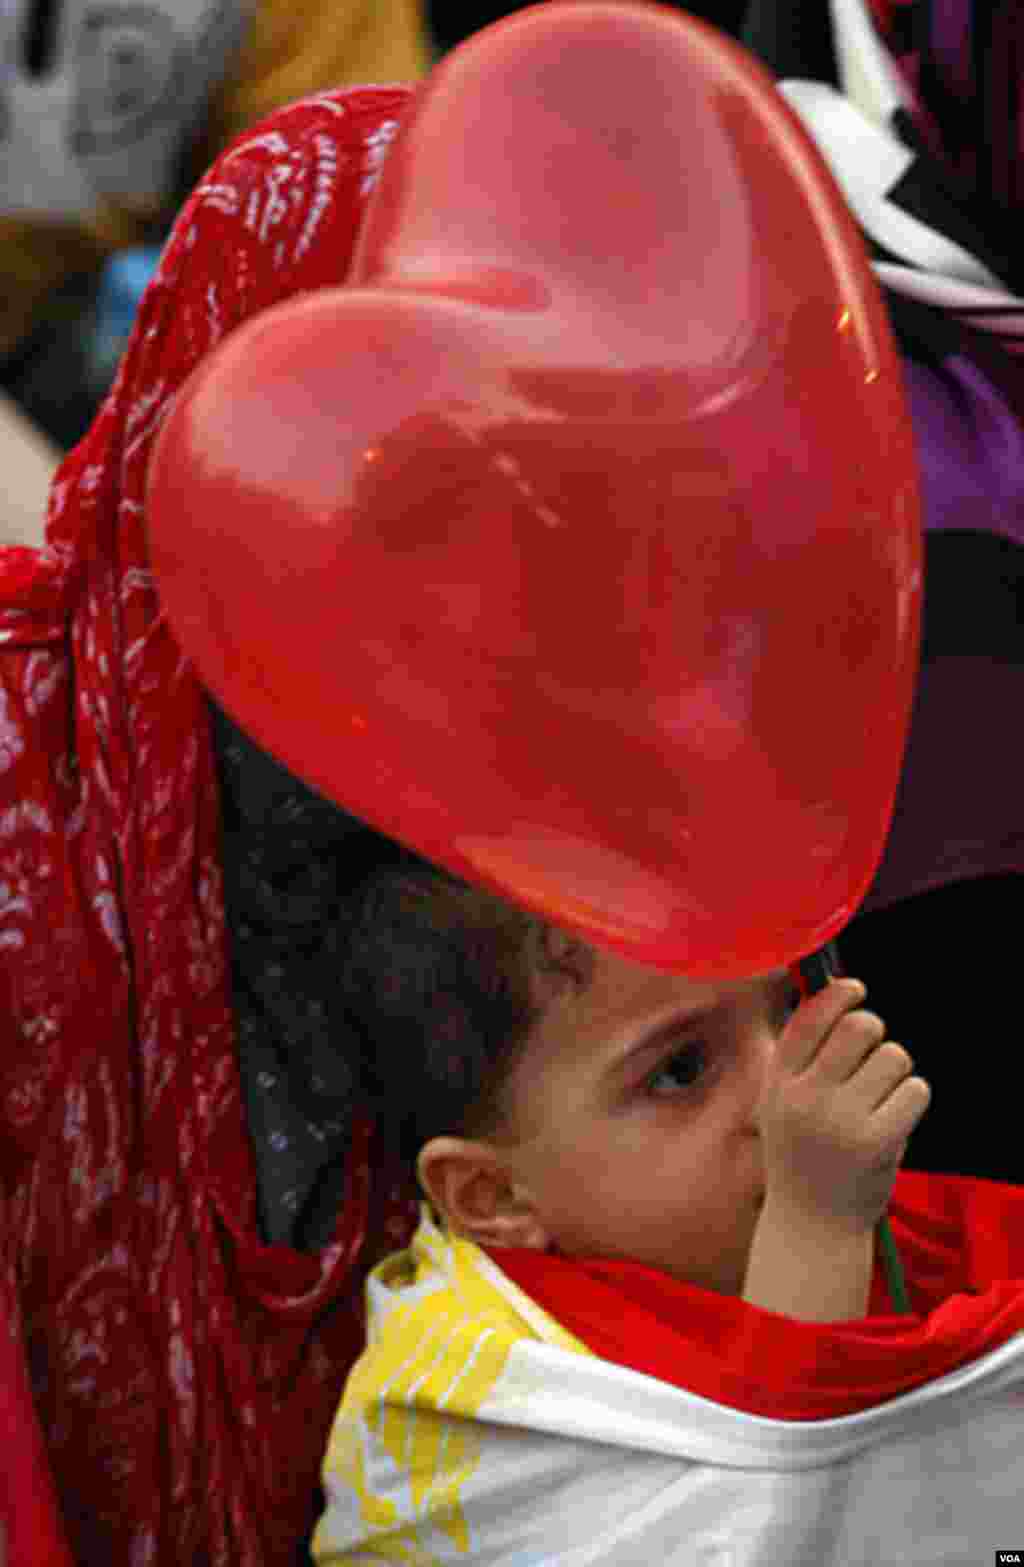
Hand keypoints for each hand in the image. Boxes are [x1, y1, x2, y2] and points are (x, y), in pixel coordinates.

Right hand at [756, 978, 930, 1232]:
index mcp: (778, 1082)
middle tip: (871, 1054)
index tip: (855, 989)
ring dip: (895, 1069)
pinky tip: (894, 1118)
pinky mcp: (877, 1142)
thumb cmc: (801, 1153)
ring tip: (880, 1096)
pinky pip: (916, 1090)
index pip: (810, 1018)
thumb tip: (835, 993)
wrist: (811, 1224)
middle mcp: (805, 1097)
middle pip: (859, 1027)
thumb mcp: (779, 1102)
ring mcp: (841, 1120)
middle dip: (874, 1032)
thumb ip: (801, 1055)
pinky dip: (912, 1098)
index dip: (837, 994)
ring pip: (893, 1056)